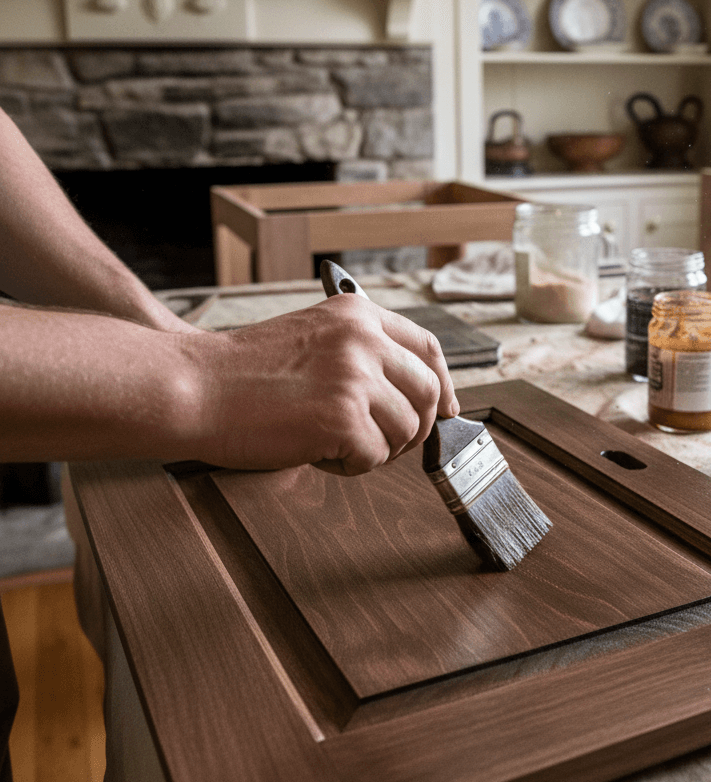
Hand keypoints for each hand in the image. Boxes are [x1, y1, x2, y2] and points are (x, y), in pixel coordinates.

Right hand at [186, 294, 457, 473]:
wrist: (193, 387)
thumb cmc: (243, 372)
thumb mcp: (314, 338)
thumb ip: (362, 354)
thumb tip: (413, 395)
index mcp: (358, 315)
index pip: (428, 348)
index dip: (445, 385)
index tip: (446, 411)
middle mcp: (363, 340)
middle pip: (429, 393)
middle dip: (415, 427)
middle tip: (383, 442)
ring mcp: (355, 377)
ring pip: (407, 430)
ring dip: (377, 449)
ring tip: (333, 444)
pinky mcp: (343, 418)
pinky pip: (374, 457)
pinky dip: (349, 466)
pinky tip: (316, 452)